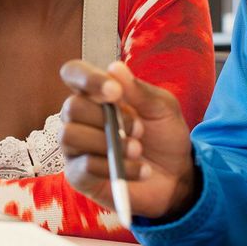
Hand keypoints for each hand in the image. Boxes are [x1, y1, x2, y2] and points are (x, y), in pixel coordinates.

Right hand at [59, 60, 197, 219]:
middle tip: (138, 129)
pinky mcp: (79, 176)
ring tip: (137, 150)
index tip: (115, 92)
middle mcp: (80, 118)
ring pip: (70, 136)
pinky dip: (113, 167)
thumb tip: (115, 68)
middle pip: (71, 107)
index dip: (86, 78)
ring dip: (106, 142)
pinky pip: (83, 167)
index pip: (73, 73)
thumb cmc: (164, 137)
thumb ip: (139, 91)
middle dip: (106, 118)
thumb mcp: (162, 109)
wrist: (176, 177)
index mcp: (96, 94)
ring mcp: (76, 148)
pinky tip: (139, 170)